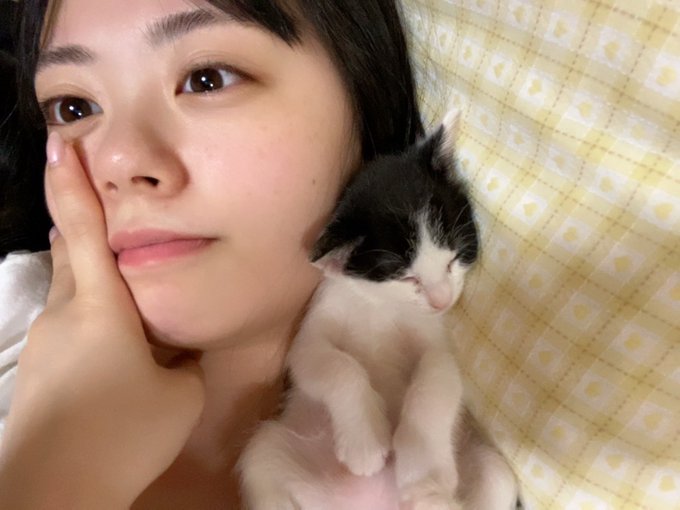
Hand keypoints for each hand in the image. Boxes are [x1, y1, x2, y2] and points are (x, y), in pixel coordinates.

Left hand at [0, 132, 204, 508]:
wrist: (55, 490)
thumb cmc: (125, 432)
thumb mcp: (181, 395)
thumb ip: (185, 359)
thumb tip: (183, 346)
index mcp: (101, 308)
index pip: (83, 232)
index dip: (71, 186)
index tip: (61, 145)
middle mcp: (64, 313)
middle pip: (69, 253)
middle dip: (82, 224)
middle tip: (104, 206)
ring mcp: (44, 341)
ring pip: (69, 292)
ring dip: (92, 280)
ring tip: (127, 294)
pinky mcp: (38, 368)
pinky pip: (68, 325)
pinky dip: (90, 318)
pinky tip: (114, 348)